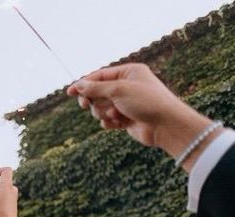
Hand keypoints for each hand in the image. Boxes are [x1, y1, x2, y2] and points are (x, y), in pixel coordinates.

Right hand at [66, 64, 212, 161]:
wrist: (165, 125)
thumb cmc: (147, 102)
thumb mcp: (119, 90)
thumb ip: (96, 88)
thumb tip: (77, 85)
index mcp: (129, 73)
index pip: (100, 75)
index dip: (84, 83)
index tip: (69, 91)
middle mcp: (127, 86)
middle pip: (97, 92)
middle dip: (92, 100)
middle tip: (86, 104)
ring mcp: (125, 103)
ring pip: (100, 107)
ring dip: (103, 112)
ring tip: (115, 115)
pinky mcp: (125, 118)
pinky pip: (107, 120)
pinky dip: (109, 122)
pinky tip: (119, 123)